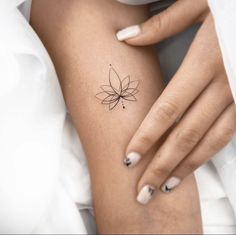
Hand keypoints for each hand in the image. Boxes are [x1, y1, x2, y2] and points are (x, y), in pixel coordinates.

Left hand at [116, 0, 235, 204]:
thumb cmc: (233, 2)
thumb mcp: (199, 4)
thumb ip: (161, 25)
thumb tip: (124, 37)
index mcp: (206, 62)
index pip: (167, 110)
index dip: (146, 137)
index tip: (128, 159)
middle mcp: (224, 85)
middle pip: (185, 135)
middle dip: (161, 166)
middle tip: (142, 191)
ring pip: (208, 142)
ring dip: (185, 167)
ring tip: (164, 187)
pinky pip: (227, 135)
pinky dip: (207, 154)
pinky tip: (191, 166)